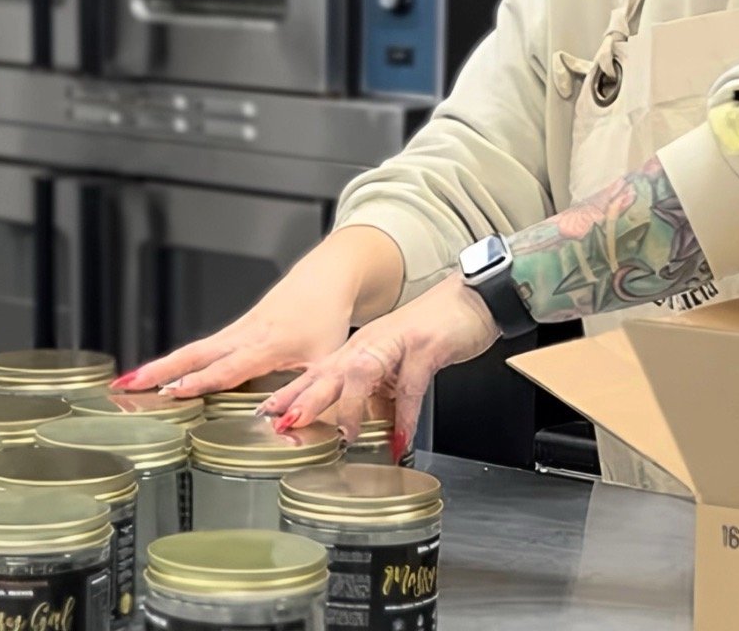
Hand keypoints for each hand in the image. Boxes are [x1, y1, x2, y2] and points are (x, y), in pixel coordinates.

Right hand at [113, 226, 402, 397]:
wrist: (328, 277)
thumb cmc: (328, 318)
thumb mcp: (327, 360)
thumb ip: (310, 393)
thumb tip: (290, 425)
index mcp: (267, 345)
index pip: (227, 367)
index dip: (200, 381)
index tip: (171, 392)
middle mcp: (246, 335)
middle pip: (195, 354)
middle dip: (159, 371)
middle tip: (125, 385)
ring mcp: (238, 329)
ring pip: (193, 349)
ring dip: (159, 366)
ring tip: (124, 384)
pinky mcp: (237, 327)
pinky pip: (203, 346)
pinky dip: (177, 359)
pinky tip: (157, 375)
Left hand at [257, 273, 498, 454]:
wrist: (472, 300)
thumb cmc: (435, 331)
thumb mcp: (397, 365)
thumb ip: (378, 392)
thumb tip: (361, 426)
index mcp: (360, 348)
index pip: (318, 372)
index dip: (291, 393)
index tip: (265, 414)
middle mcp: (371, 343)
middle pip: (329, 371)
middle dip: (304, 398)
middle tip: (283, 423)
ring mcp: (396, 342)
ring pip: (362, 372)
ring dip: (350, 405)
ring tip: (345, 438)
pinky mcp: (424, 346)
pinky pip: (411, 385)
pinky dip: (405, 416)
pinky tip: (402, 439)